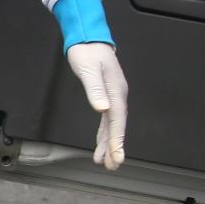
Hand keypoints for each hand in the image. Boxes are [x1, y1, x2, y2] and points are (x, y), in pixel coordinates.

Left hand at [66, 43, 127, 169]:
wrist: (88, 38)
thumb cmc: (87, 52)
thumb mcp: (87, 69)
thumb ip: (94, 89)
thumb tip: (102, 108)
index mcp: (115, 91)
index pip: (117, 120)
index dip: (117, 139)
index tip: (117, 155)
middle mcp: (117, 96)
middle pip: (117, 126)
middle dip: (115, 147)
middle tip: (112, 165)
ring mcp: (112, 97)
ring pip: (112, 126)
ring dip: (109, 143)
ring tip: (105, 161)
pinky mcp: (106, 96)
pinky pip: (107, 120)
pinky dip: (104, 133)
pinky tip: (102, 143)